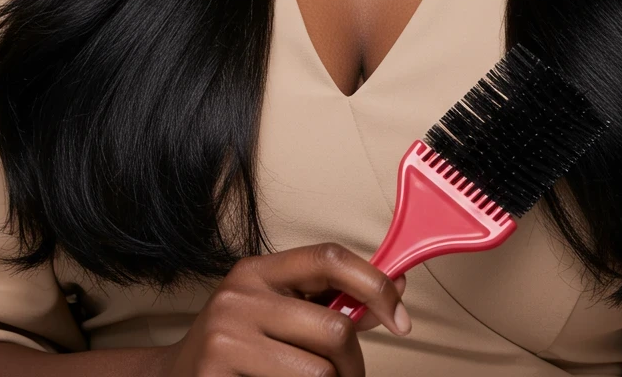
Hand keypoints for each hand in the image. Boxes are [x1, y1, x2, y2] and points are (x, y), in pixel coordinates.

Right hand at [161, 241, 410, 374]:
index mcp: (260, 270)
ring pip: (320, 373)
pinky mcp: (220, 370)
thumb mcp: (275, 312)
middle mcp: (241, 294)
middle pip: (335, 330)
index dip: (375, 284)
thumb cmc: (235, 347)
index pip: (330, 257)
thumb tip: (392, 295)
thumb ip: (326, 303)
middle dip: (353, 365)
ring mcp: (228, 334)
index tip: (401, 319)